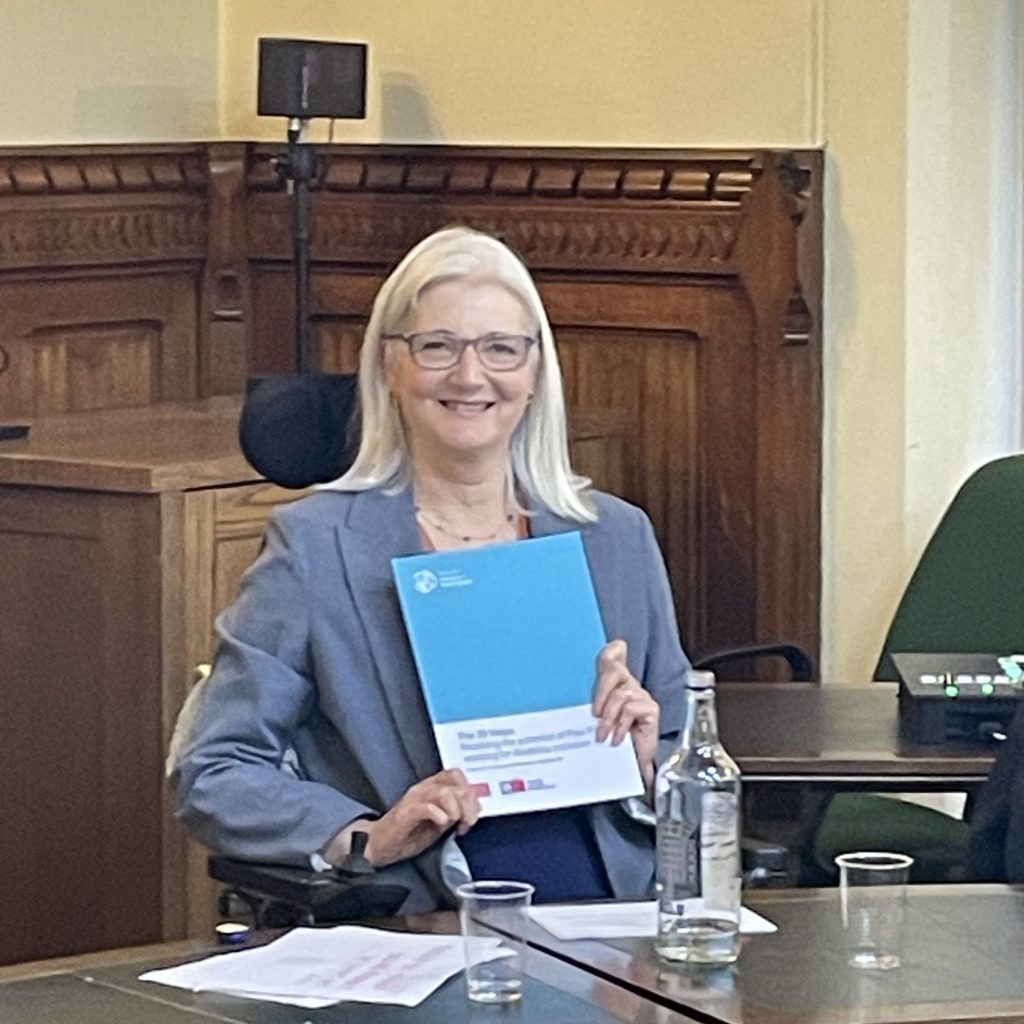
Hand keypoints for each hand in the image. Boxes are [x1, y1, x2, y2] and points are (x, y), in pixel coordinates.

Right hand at [364, 768, 480, 866]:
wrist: (379, 846)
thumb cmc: (408, 834)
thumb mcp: (439, 822)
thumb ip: (455, 812)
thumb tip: (476, 807)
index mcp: (431, 787)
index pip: (456, 775)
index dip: (470, 791)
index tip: (474, 813)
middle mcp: (423, 789)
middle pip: (454, 781)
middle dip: (468, 802)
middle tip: (467, 821)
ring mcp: (413, 800)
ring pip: (443, 792)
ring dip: (455, 809)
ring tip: (455, 824)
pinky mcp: (404, 814)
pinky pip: (425, 807)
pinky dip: (439, 814)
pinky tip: (441, 823)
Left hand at [592, 639, 659, 787]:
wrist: (628, 767)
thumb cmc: (607, 740)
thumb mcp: (592, 721)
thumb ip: (585, 706)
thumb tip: (557, 693)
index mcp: (614, 684)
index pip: (613, 658)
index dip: (611, 650)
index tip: (612, 646)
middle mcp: (629, 685)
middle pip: (614, 670)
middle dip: (601, 690)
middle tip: (594, 714)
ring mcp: (641, 696)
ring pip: (621, 694)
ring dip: (608, 716)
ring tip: (602, 734)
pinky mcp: (650, 710)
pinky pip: (631, 708)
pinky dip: (621, 725)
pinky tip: (615, 739)